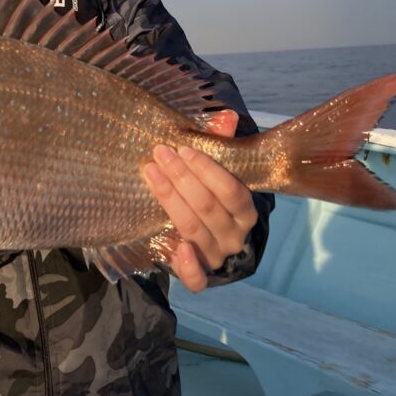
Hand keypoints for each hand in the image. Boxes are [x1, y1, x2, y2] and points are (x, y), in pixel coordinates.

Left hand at [144, 110, 257, 293]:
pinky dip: (187, 266)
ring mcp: (216, 256)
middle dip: (181, 177)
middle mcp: (235, 236)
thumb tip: (226, 116)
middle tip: (159, 152)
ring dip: (170, 199)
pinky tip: (177, 248)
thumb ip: (219, 145)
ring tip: (150, 172)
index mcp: (245, 211)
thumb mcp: (214, 170)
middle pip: (207, 207)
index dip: (208, 169)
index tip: (183, 147)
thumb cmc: (208, 193)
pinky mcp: (199, 273)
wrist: (204, 234)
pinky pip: (197, 279)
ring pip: (192, 229)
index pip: (232, 191)